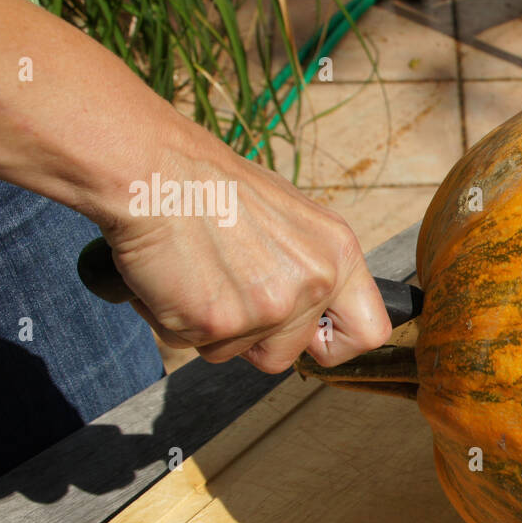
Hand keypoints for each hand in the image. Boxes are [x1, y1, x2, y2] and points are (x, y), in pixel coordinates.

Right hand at [102, 149, 390, 372]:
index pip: (370, 331)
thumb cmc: (211, 186)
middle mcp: (315, 281)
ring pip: (239, 354)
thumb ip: (308, 265)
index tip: (307, 332)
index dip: (334, 341)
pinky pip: (194, 346)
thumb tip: (314, 308)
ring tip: (197, 274)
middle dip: (255, 339)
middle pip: (290, 355)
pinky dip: (175, 321)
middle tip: (227, 291)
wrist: (151, 167)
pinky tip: (171, 277)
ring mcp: (270, 306)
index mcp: (339, 253)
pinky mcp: (220, 323)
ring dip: (213, 330)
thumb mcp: (289, 218)